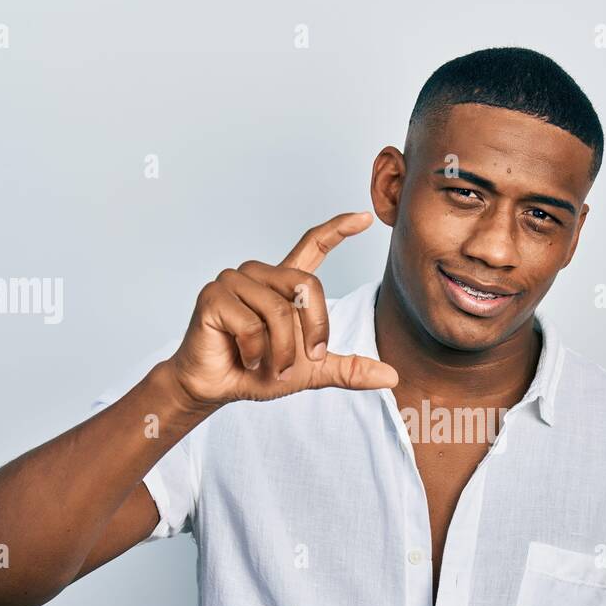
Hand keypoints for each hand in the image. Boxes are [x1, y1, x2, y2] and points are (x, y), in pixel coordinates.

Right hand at [167, 211, 397, 406]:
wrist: (218, 388)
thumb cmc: (258, 371)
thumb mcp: (311, 372)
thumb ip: (348, 369)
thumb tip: (392, 377)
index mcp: (283, 284)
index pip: (313, 245)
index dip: (338, 230)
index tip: (364, 217)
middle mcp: (259, 274)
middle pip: (307, 285)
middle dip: (314, 330)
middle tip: (306, 360)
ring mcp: (234, 281)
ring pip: (279, 310)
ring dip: (281, 352)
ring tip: (267, 366)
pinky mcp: (213, 296)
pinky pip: (251, 325)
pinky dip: (255, 353)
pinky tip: (244, 359)